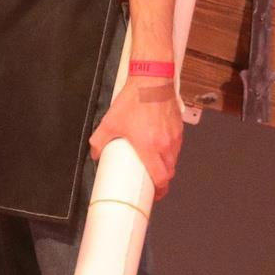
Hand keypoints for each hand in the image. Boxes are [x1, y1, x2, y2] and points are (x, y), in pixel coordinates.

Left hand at [89, 79, 181, 196]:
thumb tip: (95, 154)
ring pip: (174, 159)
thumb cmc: (134, 100)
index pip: (161, 177)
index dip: (159, 190)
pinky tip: (160, 148)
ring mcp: (174, 136)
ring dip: (166, 166)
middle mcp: (166, 144)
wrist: (151, 80)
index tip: (154, 194)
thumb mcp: (110, 122)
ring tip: (155, 166)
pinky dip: (170, 152)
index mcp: (150, 147)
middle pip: (169, 172)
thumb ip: (99, 141)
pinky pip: (176, 146)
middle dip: (162, 180)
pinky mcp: (178, 128)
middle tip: (153, 183)